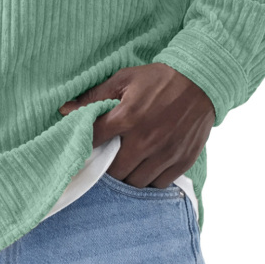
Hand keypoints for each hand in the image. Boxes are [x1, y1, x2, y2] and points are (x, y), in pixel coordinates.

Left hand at [59, 62, 215, 188]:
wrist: (200, 82)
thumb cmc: (158, 79)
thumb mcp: (124, 79)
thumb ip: (94, 97)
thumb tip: (65, 110)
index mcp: (128, 117)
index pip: (94, 141)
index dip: (85, 145)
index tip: (84, 146)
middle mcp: (145, 140)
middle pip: (114, 171)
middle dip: (107, 166)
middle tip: (107, 157)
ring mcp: (165, 153)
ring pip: (136, 182)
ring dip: (128, 175)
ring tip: (126, 163)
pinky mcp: (182, 161)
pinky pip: (159, 184)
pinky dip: (150, 179)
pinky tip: (146, 166)